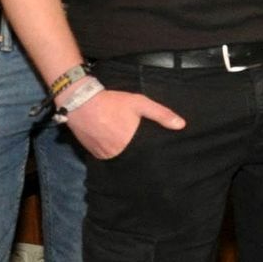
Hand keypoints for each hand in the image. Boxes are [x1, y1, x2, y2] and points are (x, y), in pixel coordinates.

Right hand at [66, 89, 184, 160]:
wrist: (80, 102)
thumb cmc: (112, 102)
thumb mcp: (139, 103)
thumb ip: (161, 114)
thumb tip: (182, 125)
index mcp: (129, 144)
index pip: (146, 155)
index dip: (152, 154)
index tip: (158, 153)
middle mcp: (116, 153)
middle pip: (133, 158)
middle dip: (139, 155)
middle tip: (145, 150)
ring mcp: (104, 155)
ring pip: (120, 159)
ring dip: (125, 154)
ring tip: (130, 148)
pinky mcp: (94, 154)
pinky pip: (108, 157)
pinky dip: (113, 153)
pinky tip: (116, 145)